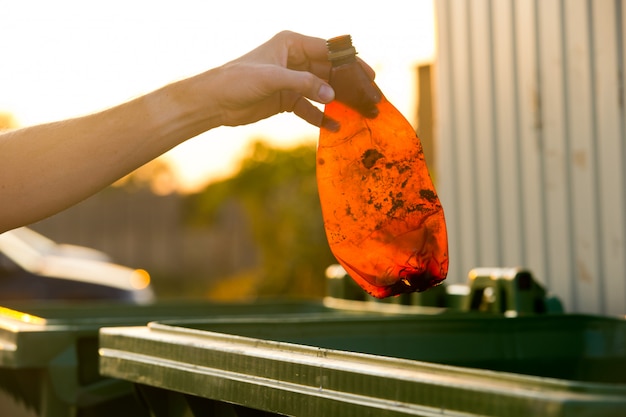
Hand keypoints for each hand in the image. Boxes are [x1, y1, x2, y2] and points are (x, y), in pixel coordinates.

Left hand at [195, 31, 372, 128]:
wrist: (215, 101)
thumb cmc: (239, 80)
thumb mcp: (273, 78)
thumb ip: (304, 84)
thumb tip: (332, 95)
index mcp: (292, 44)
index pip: (328, 50)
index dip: (349, 62)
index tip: (367, 74)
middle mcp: (295, 60)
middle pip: (329, 71)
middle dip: (348, 85)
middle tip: (370, 96)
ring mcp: (292, 81)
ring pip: (322, 90)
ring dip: (338, 102)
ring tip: (358, 113)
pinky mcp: (286, 99)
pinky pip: (309, 108)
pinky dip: (321, 117)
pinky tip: (335, 126)